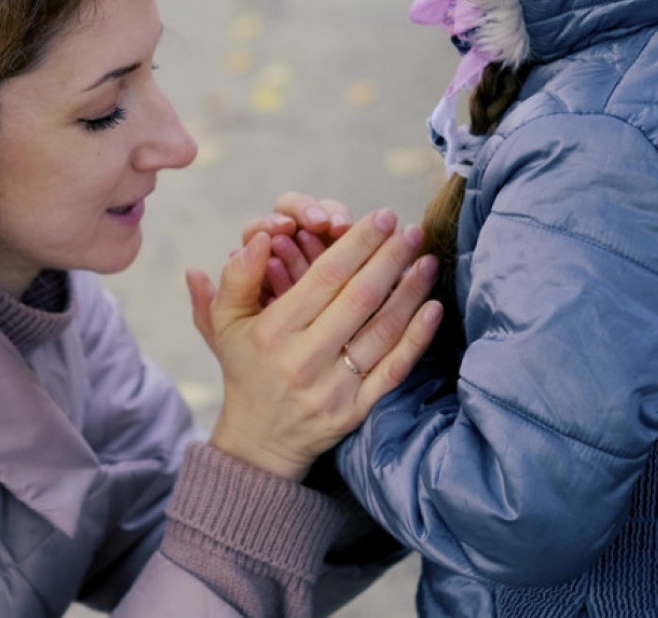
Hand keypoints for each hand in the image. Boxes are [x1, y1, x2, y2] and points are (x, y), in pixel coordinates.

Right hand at [186, 209, 441, 480]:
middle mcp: (304, 360)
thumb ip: (238, 277)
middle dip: (390, 259)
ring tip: (427, 261)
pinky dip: (417, 337)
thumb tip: (260, 237)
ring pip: (382, 331)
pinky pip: (394, 369)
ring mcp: (333, 388)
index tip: (380, 217)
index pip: (325, 278)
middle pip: (359, 299)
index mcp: (274, 331)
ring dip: (410, 292)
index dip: (357, 244)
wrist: (257, 441)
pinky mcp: (356, 410)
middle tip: (412, 230)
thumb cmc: (245, 368)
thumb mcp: (224, 322)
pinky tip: (433, 308)